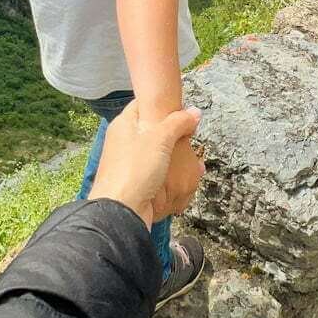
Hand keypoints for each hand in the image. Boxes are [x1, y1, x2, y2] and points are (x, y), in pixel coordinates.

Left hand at [89, 101, 203, 228]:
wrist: (121, 212)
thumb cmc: (134, 169)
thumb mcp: (159, 138)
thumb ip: (177, 122)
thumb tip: (194, 112)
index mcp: (124, 125)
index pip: (142, 105)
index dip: (162, 105)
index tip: (180, 108)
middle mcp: (124, 143)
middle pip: (153, 132)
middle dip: (175, 136)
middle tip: (192, 137)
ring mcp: (130, 165)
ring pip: (158, 155)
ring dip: (177, 158)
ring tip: (196, 160)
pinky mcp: (137, 184)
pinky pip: (158, 175)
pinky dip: (173, 175)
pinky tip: (189, 177)